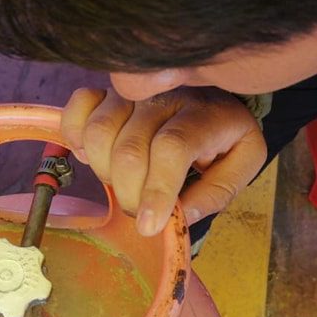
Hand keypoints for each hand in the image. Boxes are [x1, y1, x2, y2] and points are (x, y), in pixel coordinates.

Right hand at [61, 86, 266, 234]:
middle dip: (128, 193)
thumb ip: (215, 192)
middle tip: (138, 210)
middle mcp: (166, 95)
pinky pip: (78, 108)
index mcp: (206, 114)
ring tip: (121, 183)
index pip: (171, 147)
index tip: (148, 225)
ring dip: (103, 170)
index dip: (156, 189)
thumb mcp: (241, 165)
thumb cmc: (223, 138)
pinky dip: (75, 135)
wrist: (212, 100)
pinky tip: (92, 156)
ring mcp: (133, 91)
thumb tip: (177, 216)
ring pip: (99, 131)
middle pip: (130, 148)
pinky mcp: (107, 91)